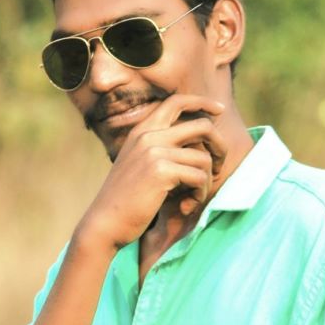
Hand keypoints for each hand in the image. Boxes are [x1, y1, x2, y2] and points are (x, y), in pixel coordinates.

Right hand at [78, 94, 227, 249]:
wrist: (105, 222)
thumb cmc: (126, 200)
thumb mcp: (138, 165)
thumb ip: (159, 149)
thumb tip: (197, 146)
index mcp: (141, 131)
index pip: (176, 102)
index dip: (202, 102)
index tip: (220, 109)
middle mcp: (148, 136)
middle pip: (202, 126)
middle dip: (220, 146)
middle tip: (219, 168)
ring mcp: (154, 151)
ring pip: (204, 158)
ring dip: (207, 181)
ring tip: (194, 197)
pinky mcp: (161, 171)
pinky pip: (200, 177)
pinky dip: (199, 194)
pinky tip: (186, 206)